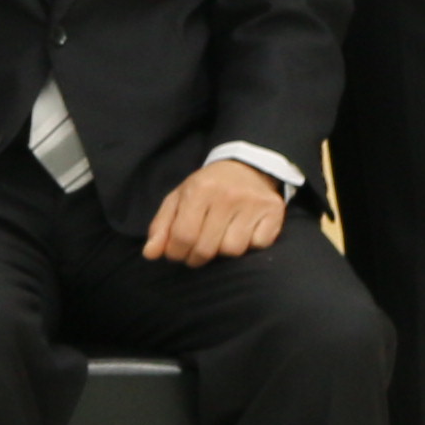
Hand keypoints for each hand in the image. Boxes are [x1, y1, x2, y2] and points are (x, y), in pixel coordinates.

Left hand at [142, 157, 289, 263]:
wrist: (247, 167)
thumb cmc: (207, 188)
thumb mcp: (179, 199)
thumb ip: (161, 226)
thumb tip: (150, 254)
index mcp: (199, 190)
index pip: (183, 236)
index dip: (176, 252)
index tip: (177, 253)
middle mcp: (228, 196)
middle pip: (207, 248)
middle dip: (196, 257)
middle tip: (196, 252)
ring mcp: (253, 204)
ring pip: (233, 250)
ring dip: (223, 251)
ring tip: (221, 237)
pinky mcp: (274, 211)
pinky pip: (259, 245)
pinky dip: (250, 244)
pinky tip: (244, 231)